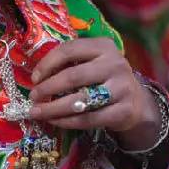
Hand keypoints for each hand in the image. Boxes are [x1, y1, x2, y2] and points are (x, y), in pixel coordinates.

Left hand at [29, 37, 161, 148]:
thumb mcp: (92, 62)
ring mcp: (122, 88)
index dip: (47, 64)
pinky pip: (89, 119)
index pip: (70, 50)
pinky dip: (67, 121)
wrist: (135, 101)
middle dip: (47, 88)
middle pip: (73, 76)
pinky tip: (54, 121)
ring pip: (80, 100)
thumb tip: (36, 78)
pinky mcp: (124, 111)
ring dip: (53, 108)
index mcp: (103, 46)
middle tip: (33, 97)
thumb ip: (70, 63)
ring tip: (37, 112)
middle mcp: (115, 64)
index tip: (34, 78)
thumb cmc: (103, 78)